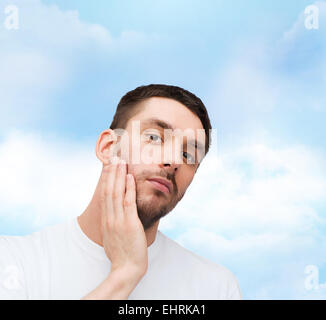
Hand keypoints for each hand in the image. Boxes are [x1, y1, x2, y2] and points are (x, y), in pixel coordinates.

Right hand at [100, 157, 147, 278]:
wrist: (126, 269)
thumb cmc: (122, 254)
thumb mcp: (112, 237)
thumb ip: (112, 224)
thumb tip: (114, 215)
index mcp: (105, 220)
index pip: (104, 195)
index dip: (106, 180)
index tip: (108, 167)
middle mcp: (109, 218)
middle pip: (108, 190)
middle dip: (111, 173)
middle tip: (114, 158)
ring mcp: (118, 220)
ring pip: (116, 193)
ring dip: (118, 176)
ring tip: (121, 162)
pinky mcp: (129, 223)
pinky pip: (128, 202)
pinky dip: (128, 188)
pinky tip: (130, 177)